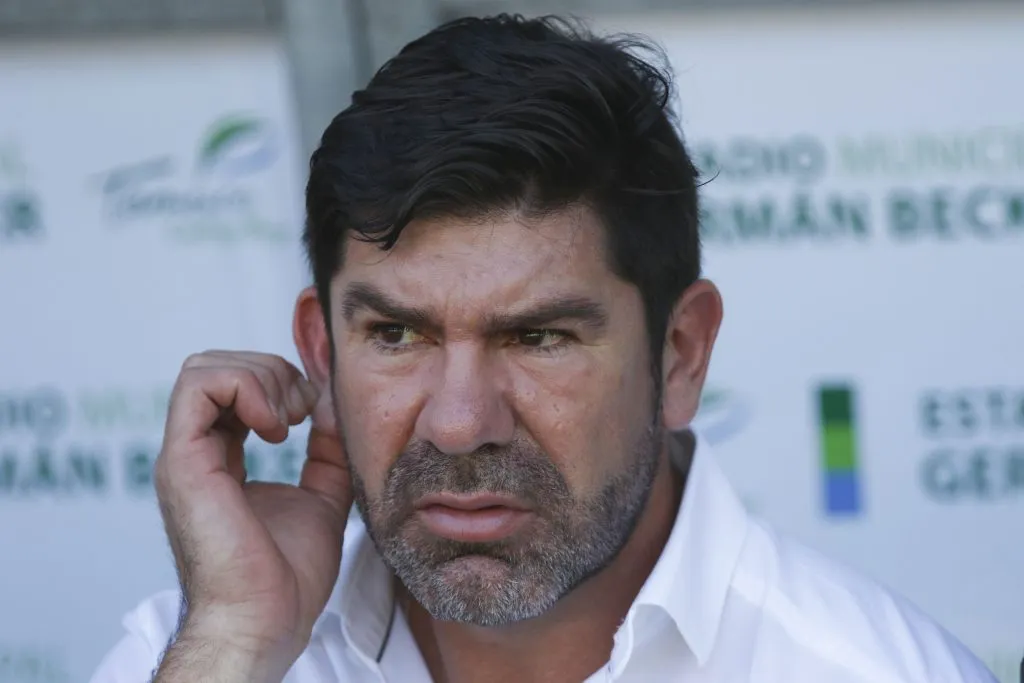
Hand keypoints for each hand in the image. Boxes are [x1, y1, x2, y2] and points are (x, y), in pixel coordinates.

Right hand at [152, 350, 350, 681]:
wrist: (265, 622)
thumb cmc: (287, 577)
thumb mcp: (322, 498)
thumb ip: (326, 453)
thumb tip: (332, 404)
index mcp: (222, 460)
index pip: (236, 389)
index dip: (280, 382)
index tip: (314, 412)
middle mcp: (197, 453)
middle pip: (218, 367)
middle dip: (272, 372)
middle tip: (303, 411)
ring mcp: (185, 455)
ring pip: (205, 367)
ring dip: (261, 377)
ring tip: (289, 419)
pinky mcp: (183, 460)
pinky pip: (199, 385)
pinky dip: (246, 387)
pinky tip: (276, 426)